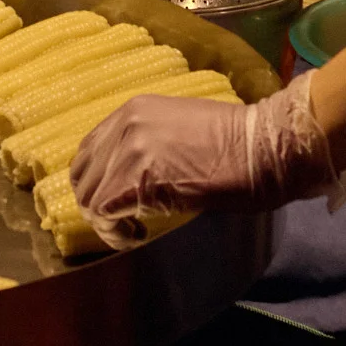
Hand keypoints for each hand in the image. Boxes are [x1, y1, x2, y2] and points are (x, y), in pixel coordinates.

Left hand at [69, 69, 340, 250]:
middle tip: (125, 223)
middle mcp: (125, 125)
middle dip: (98, 205)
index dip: (97, 182)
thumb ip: (150, 145)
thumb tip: (134, 176)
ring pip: (89, 198)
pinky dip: (114, 232)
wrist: (262, 148)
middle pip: (83, 175)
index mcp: (135, 109)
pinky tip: (136, 236)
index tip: (117, 203)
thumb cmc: (237, 143)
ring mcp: (130, 150)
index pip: (89, 150)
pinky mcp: (138, 179)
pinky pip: (104, 214)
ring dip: (106, 222)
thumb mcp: (182, 129)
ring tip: (133, 231)